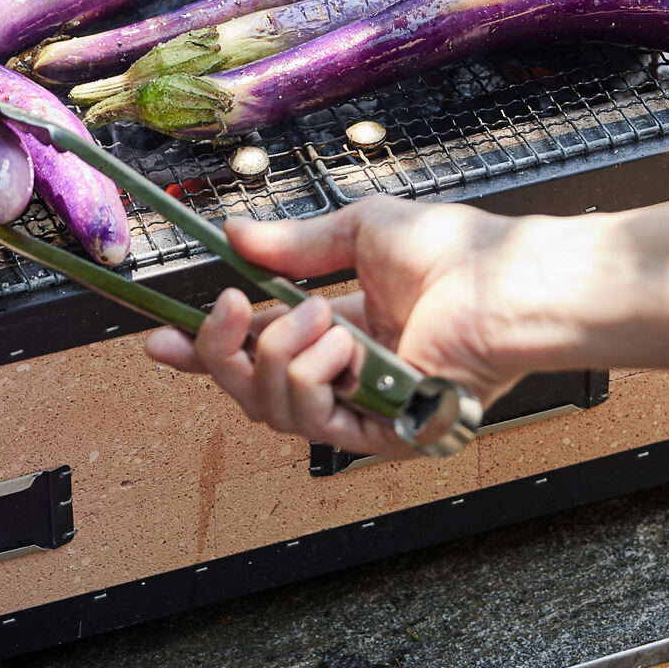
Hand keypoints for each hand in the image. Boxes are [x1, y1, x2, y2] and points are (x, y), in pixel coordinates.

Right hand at [144, 196, 565, 456]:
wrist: (507, 284)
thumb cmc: (462, 255)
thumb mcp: (359, 231)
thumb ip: (292, 244)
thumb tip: (234, 235)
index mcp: (344, 333)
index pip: (260, 353)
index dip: (207, 350)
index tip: (161, 338)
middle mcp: (350, 377)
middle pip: (251, 390)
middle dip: (221, 352)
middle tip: (225, 308)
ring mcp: (365, 411)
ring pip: (272, 411)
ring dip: (280, 355)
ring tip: (321, 314)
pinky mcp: (381, 437)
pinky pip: (311, 422)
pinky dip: (310, 377)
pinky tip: (337, 345)